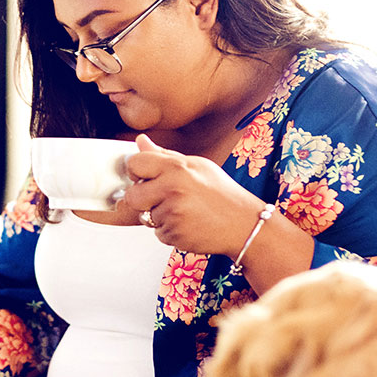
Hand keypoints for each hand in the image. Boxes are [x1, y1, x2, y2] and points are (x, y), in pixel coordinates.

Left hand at [122, 134, 264, 256]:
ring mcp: (172, 213)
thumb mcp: (196, 165)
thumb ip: (164, 155)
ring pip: (145, 216)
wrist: (244, 224)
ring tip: (183, 210)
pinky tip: (187, 223)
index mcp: (177, 167)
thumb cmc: (221, 193)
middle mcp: (172, 189)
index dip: (136, 171)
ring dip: (158, 216)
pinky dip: (169, 230)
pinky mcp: (174, 234)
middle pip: (132, 195)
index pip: (135, 164)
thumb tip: (140, 141)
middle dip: (142, 198)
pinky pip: (157, 232)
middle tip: (161, 197)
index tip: (144, 176)